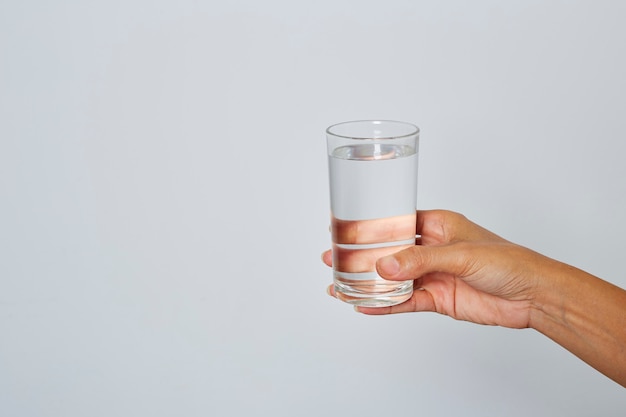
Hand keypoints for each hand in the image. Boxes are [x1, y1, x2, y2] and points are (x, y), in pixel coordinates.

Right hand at [323, 210, 551, 327]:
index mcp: (437, 225)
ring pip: (392, 279)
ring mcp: (432, 274)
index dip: (368, 227)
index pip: (395, 223)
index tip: (343, 229)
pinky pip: (404, 301)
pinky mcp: (437, 298)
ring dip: (368, 284)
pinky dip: (385, 305)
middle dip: (360, 257)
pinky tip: (365, 306)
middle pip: (388, 252)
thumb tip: (384, 267)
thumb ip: (419, 260)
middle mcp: (431, 248)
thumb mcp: (460, 254)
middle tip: (332, 259)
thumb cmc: (507, 261)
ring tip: (339, 287)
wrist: (533, 296)